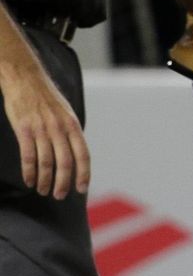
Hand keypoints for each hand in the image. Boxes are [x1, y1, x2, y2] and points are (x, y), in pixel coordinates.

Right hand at [2, 60, 89, 199]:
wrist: (26, 80)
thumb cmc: (46, 98)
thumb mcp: (66, 113)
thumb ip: (70, 133)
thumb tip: (74, 153)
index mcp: (73, 125)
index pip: (83, 154)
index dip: (84, 173)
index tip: (82, 188)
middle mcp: (60, 129)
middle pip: (65, 163)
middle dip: (63, 183)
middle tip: (59, 196)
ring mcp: (41, 130)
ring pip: (46, 162)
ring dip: (45, 180)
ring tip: (43, 191)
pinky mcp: (24, 130)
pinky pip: (28, 156)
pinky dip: (29, 172)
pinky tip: (30, 181)